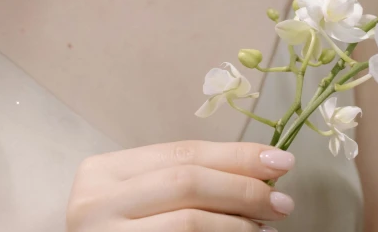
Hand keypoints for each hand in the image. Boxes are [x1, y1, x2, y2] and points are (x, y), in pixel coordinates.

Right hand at [67, 141, 295, 231]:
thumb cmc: (122, 227)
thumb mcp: (144, 194)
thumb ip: (187, 179)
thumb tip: (260, 172)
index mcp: (104, 170)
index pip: (183, 153)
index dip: (236, 155)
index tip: (280, 161)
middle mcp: (95, 201)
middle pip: (187, 182)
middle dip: (243, 188)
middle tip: (282, 201)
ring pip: (188, 222)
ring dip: (238, 223)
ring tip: (267, 227)